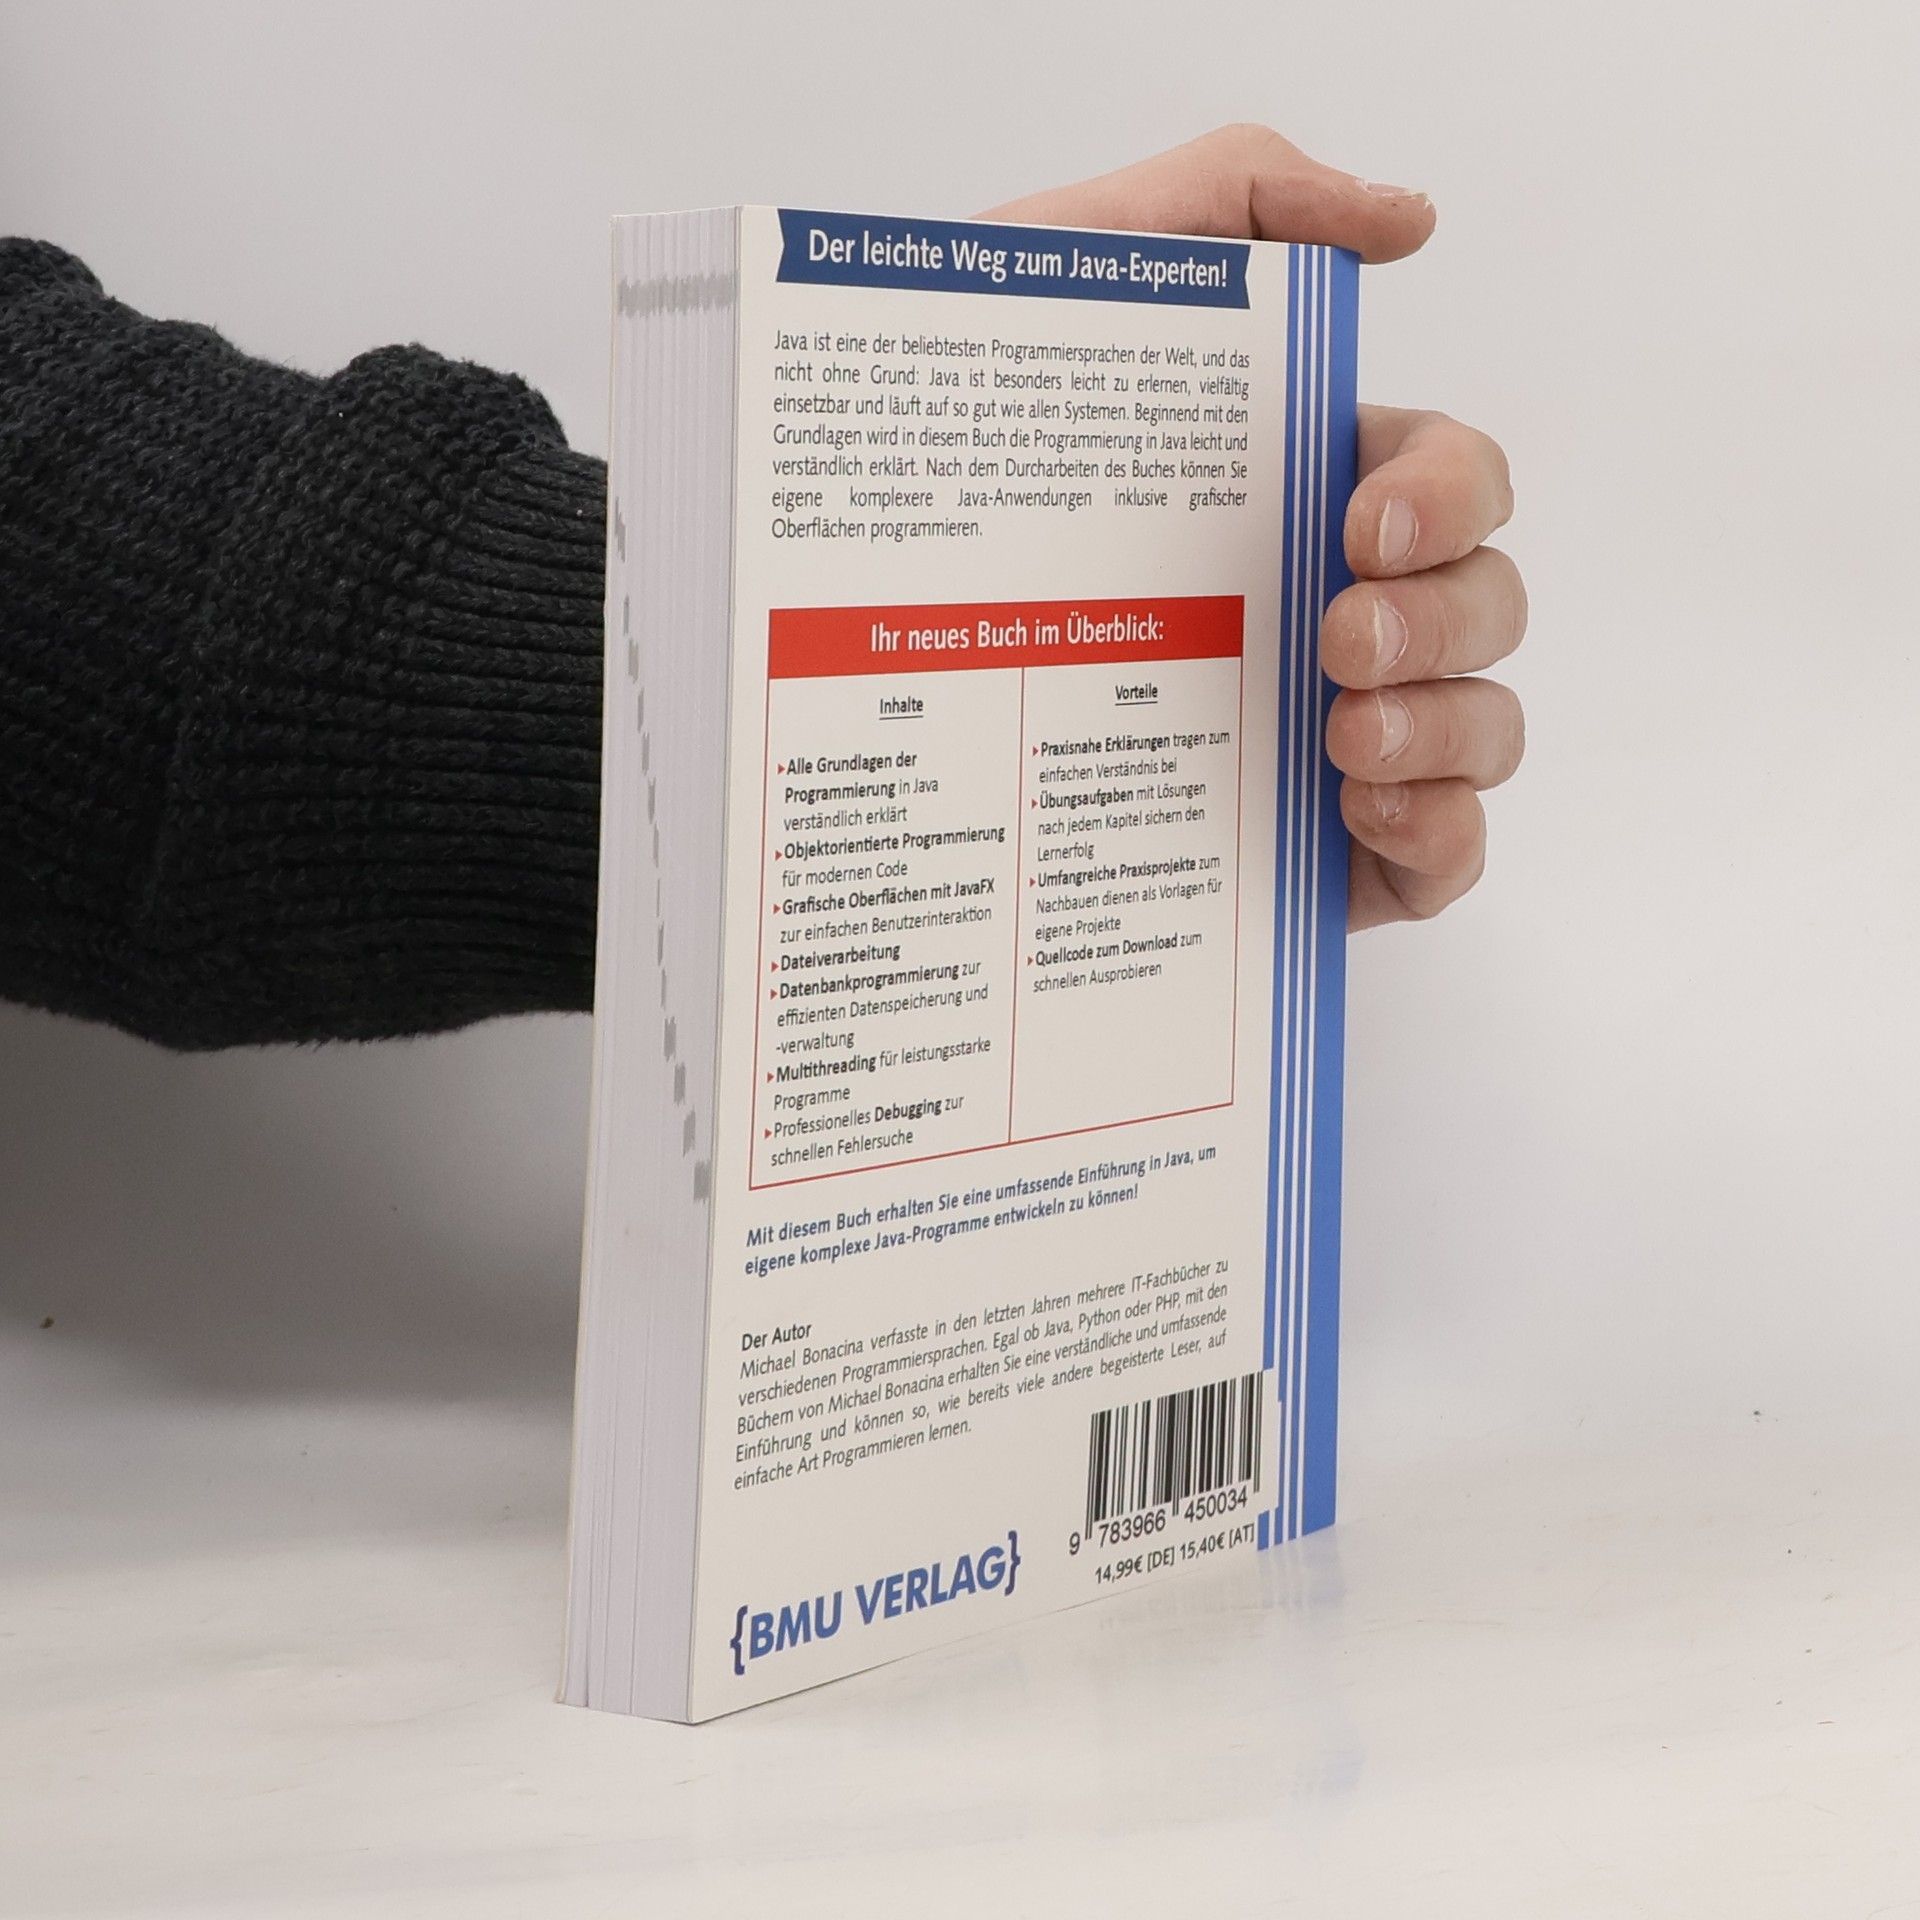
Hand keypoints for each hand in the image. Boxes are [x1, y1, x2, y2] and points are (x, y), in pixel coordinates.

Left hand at [984, 125, 1526, 927]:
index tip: (1355, 524)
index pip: (1452, 478)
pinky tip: (1355, 806)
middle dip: (1440, 618)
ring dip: (1446, 726)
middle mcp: (1337, 610)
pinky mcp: (1314, 850)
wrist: (827, 628)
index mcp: (1302, 495)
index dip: (1447, 496)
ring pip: (1485, 726)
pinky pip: (1446, 850)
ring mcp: (1337, 733)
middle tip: (1330, 639)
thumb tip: (1403, 221)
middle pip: (1485, 602)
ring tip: (1338, 735)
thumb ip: (1233, 196)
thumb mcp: (1069, 276)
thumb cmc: (950, 452)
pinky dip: (1439, 830)